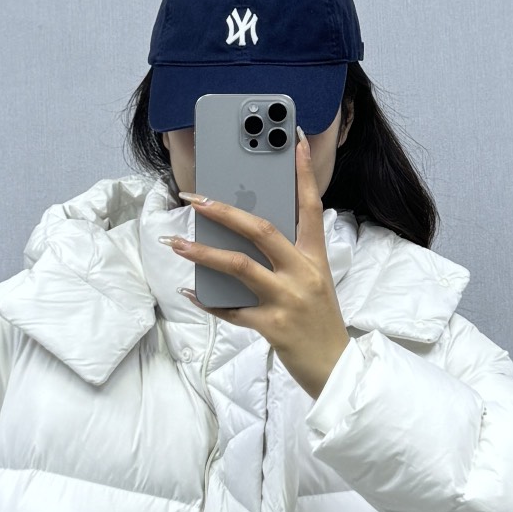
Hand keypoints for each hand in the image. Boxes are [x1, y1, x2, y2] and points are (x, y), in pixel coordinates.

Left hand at [160, 129, 351, 399]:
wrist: (335, 369)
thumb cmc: (320, 323)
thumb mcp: (313, 283)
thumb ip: (287, 260)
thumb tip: (245, 237)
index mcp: (315, 258)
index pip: (311, 207)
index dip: (303, 173)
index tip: (294, 142)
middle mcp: (303, 274)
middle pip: (262, 231)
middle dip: (225, 211)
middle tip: (195, 198)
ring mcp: (287, 300)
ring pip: (239, 266)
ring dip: (203, 252)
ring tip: (177, 242)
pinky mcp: (273, 326)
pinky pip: (231, 310)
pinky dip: (208, 300)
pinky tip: (190, 290)